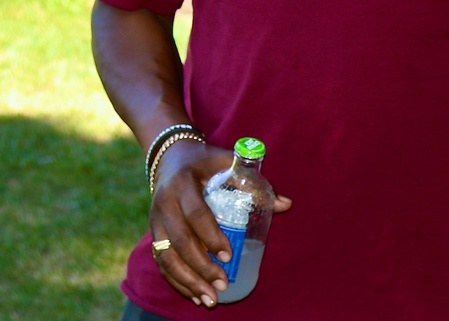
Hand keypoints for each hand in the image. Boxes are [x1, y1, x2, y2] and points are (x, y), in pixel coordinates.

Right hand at [149, 140, 291, 307]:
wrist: (169, 157)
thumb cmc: (205, 160)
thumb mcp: (228, 162)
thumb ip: (254, 182)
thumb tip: (286, 204)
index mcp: (183, 184)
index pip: (196, 214)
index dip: (211, 236)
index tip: (228, 255)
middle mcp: (164, 204)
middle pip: (180, 242)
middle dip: (201, 267)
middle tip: (222, 283)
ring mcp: (155, 221)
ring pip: (167, 258)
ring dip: (188, 282)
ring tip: (209, 299)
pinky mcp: (153, 234)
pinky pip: (161, 263)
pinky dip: (176, 282)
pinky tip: (193, 295)